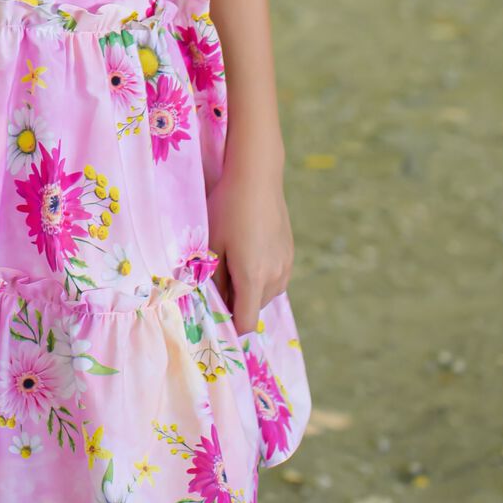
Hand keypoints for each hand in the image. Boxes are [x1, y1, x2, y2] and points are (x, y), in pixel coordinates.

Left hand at [206, 159, 293, 335]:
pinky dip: (261, 274)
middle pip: (255, 308)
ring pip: (265, 293)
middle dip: (236, 302)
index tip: (214, 315)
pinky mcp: (290, 254)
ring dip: (249, 288)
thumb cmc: (228, 208)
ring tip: (231, 258)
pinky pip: (275, 277)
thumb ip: (213, 278)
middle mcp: (275, 277)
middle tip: (216, 278)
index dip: (229, 325)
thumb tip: (214, 301)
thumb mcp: (212, 243)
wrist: (257, 177)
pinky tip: (247, 249)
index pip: (246, 322)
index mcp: (253, 278)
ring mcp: (286, 265)